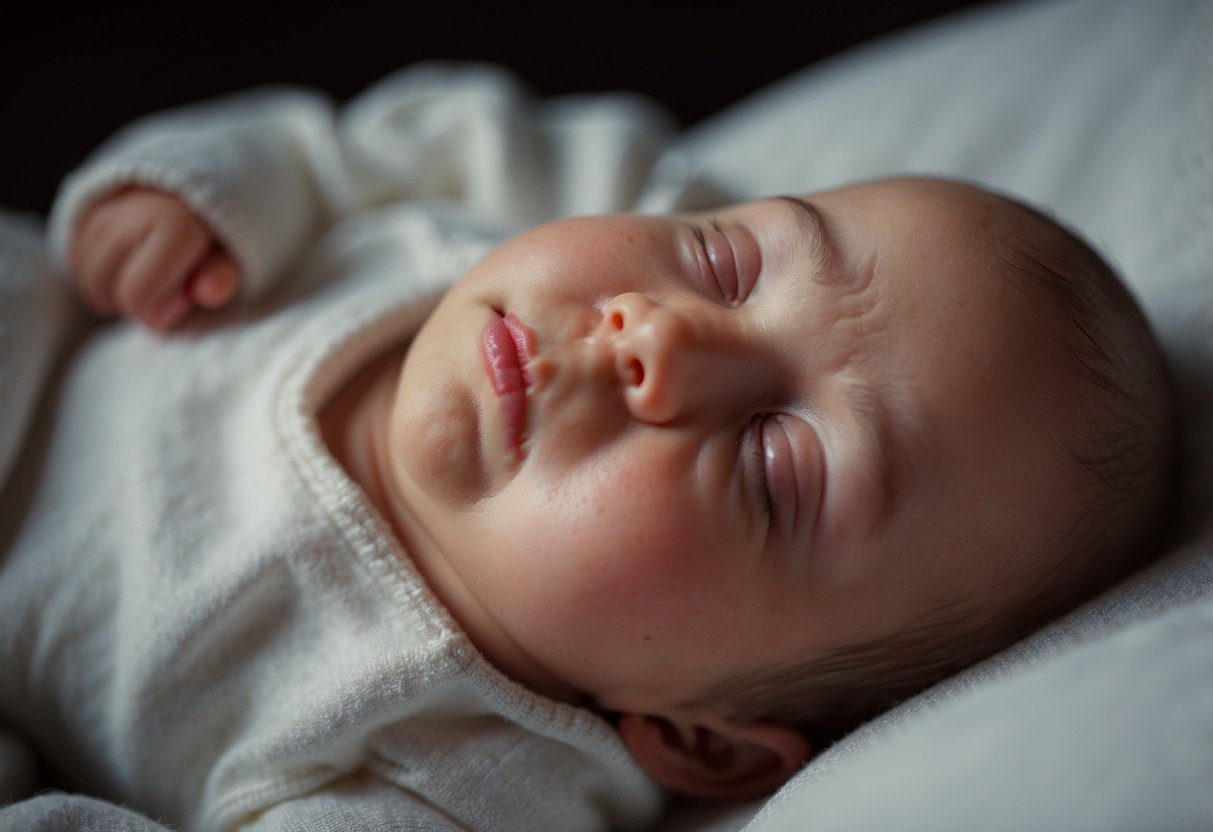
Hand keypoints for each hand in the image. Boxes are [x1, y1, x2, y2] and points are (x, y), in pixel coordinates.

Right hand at [69, 188, 240, 329]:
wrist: (195, 198)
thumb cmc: (214, 244)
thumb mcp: (229, 263)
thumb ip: (221, 279)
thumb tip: (207, 292)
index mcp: (174, 226)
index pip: (134, 296)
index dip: (155, 310)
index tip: (181, 298)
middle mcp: (131, 211)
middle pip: (103, 287)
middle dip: (131, 302)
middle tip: (162, 291)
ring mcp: (104, 209)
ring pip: (85, 275)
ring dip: (111, 290)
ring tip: (145, 281)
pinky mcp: (86, 210)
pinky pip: (76, 261)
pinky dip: (96, 275)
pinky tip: (124, 270)